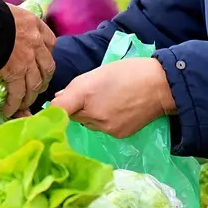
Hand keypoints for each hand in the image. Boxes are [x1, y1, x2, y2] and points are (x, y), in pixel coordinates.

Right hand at [0, 4, 56, 116]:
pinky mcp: (15, 72)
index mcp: (35, 25)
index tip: (41, 62)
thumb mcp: (9, 12)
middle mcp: (36, 43)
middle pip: (47, 67)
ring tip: (24, 104)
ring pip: (35, 83)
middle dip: (43, 80)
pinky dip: (15, 103)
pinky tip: (9, 110)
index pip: (51, 42)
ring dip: (30, 96)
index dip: (47, 55)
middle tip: (37, 88)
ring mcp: (28, 59)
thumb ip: (15, 23)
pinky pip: (18, 92)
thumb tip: (8, 27)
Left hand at [50, 58, 174, 137]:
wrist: (160, 85)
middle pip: (72, 115)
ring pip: (86, 123)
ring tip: (107, 99)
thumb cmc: (127, 72)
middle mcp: (91, 114)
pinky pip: (101, 129)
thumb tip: (58, 100)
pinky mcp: (116, 135)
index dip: (50, 111)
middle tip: (91, 94)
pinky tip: (117, 109)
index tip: (47, 112)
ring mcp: (105, 128)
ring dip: (89, 114)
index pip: (57, 109)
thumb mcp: (98, 72)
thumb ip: (75, 87)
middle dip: (76, 107)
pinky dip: (103, 121)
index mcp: (84, 93)